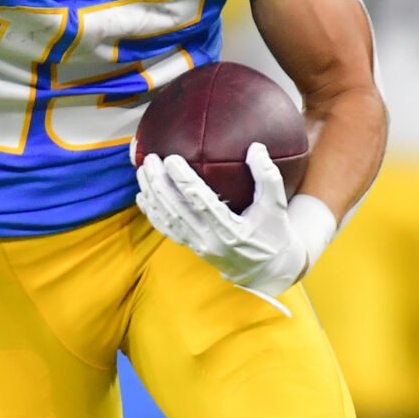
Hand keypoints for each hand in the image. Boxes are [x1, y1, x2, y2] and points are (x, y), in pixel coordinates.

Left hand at [134, 145, 336, 308]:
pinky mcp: (193, 248)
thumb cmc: (274, 233)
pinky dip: (152, 214)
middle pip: (177, 210)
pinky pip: (168, 231)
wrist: (267, 269)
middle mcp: (210, 241)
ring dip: (152, 195)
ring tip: (142, 172)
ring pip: (168, 220)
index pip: (201, 202)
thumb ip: (268, 176)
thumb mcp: (276, 205)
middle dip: (159, 184)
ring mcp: (199, 246)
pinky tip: (143, 197)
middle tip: (149, 160)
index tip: (171, 158)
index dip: (183, 180)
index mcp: (231, 231)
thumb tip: (255, 147)